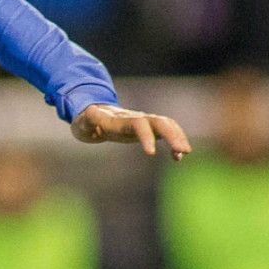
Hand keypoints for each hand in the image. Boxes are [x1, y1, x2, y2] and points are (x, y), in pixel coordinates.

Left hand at [72, 104, 190, 156]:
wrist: (94, 116)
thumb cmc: (88, 122)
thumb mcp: (84, 121)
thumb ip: (89, 118)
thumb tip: (91, 110)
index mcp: (121, 120)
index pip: (138, 124)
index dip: (146, 136)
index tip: (151, 154)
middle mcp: (137, 118)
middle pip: (160, 122)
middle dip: (173, 135)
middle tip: (184, 151)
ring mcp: (145, 122)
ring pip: (167, 126)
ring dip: (178, 138)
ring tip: (183, 154)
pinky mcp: (149, 128)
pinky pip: (166, 132)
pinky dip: (175, 142)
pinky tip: (177, 157)